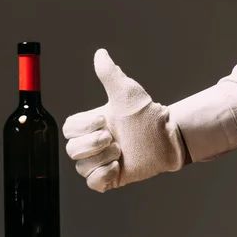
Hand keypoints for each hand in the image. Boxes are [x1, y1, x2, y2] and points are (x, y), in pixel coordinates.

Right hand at [62, 49, 186, 191]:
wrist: (168, 138)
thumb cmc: (147, 114)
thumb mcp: (127, 93)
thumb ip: (110, 74)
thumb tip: (100, 53)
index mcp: (90, 125)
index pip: (68, 129)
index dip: (83, 127)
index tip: (104, 119)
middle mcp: (92, 144)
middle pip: (72, 150)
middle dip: (94, 144)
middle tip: (115, 139)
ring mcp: (100, 162)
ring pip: (82, 167)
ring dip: (102, 158)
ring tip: (121, 151)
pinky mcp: (110, 178)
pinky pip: (93, 183)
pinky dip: (103, 175)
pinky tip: (118, 166)